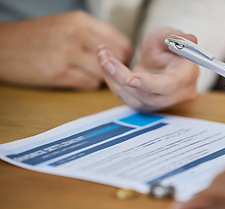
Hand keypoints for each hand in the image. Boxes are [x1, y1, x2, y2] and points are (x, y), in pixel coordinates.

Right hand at [0, 11, 132, 89]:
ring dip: (101, 78)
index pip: (121, 42)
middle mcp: (76, 34)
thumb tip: (118, 51)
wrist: (2, 47)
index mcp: (80, 20)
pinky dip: (88, 84)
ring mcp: (67, 54)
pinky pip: (89, 84)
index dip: (124, 56)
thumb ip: (93, 34)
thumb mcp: (66, 24)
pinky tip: (77, 78)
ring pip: (105, 73)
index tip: (120, 62)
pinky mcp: (58, 73)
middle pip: (118, 59)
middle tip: (109, 72)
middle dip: (117, 69)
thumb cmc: (37, 37)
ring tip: (88, 74)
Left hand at [97, 27, 198, 110]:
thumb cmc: (165, 45)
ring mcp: (162, 103)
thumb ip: (175, 36)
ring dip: (114, 79)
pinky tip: (107, 66)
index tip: (130, 78)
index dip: (150, 84)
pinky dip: (114, 83)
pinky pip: (128, 99)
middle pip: (149, 95)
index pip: (170, 85)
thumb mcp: (167, 34)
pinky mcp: (147, 105)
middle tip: (105, 58)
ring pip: (135, 100)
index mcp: (187, 76)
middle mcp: (177, 94)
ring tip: (103, 56)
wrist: (161, 58)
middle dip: (123, 78)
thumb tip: (190, 38)